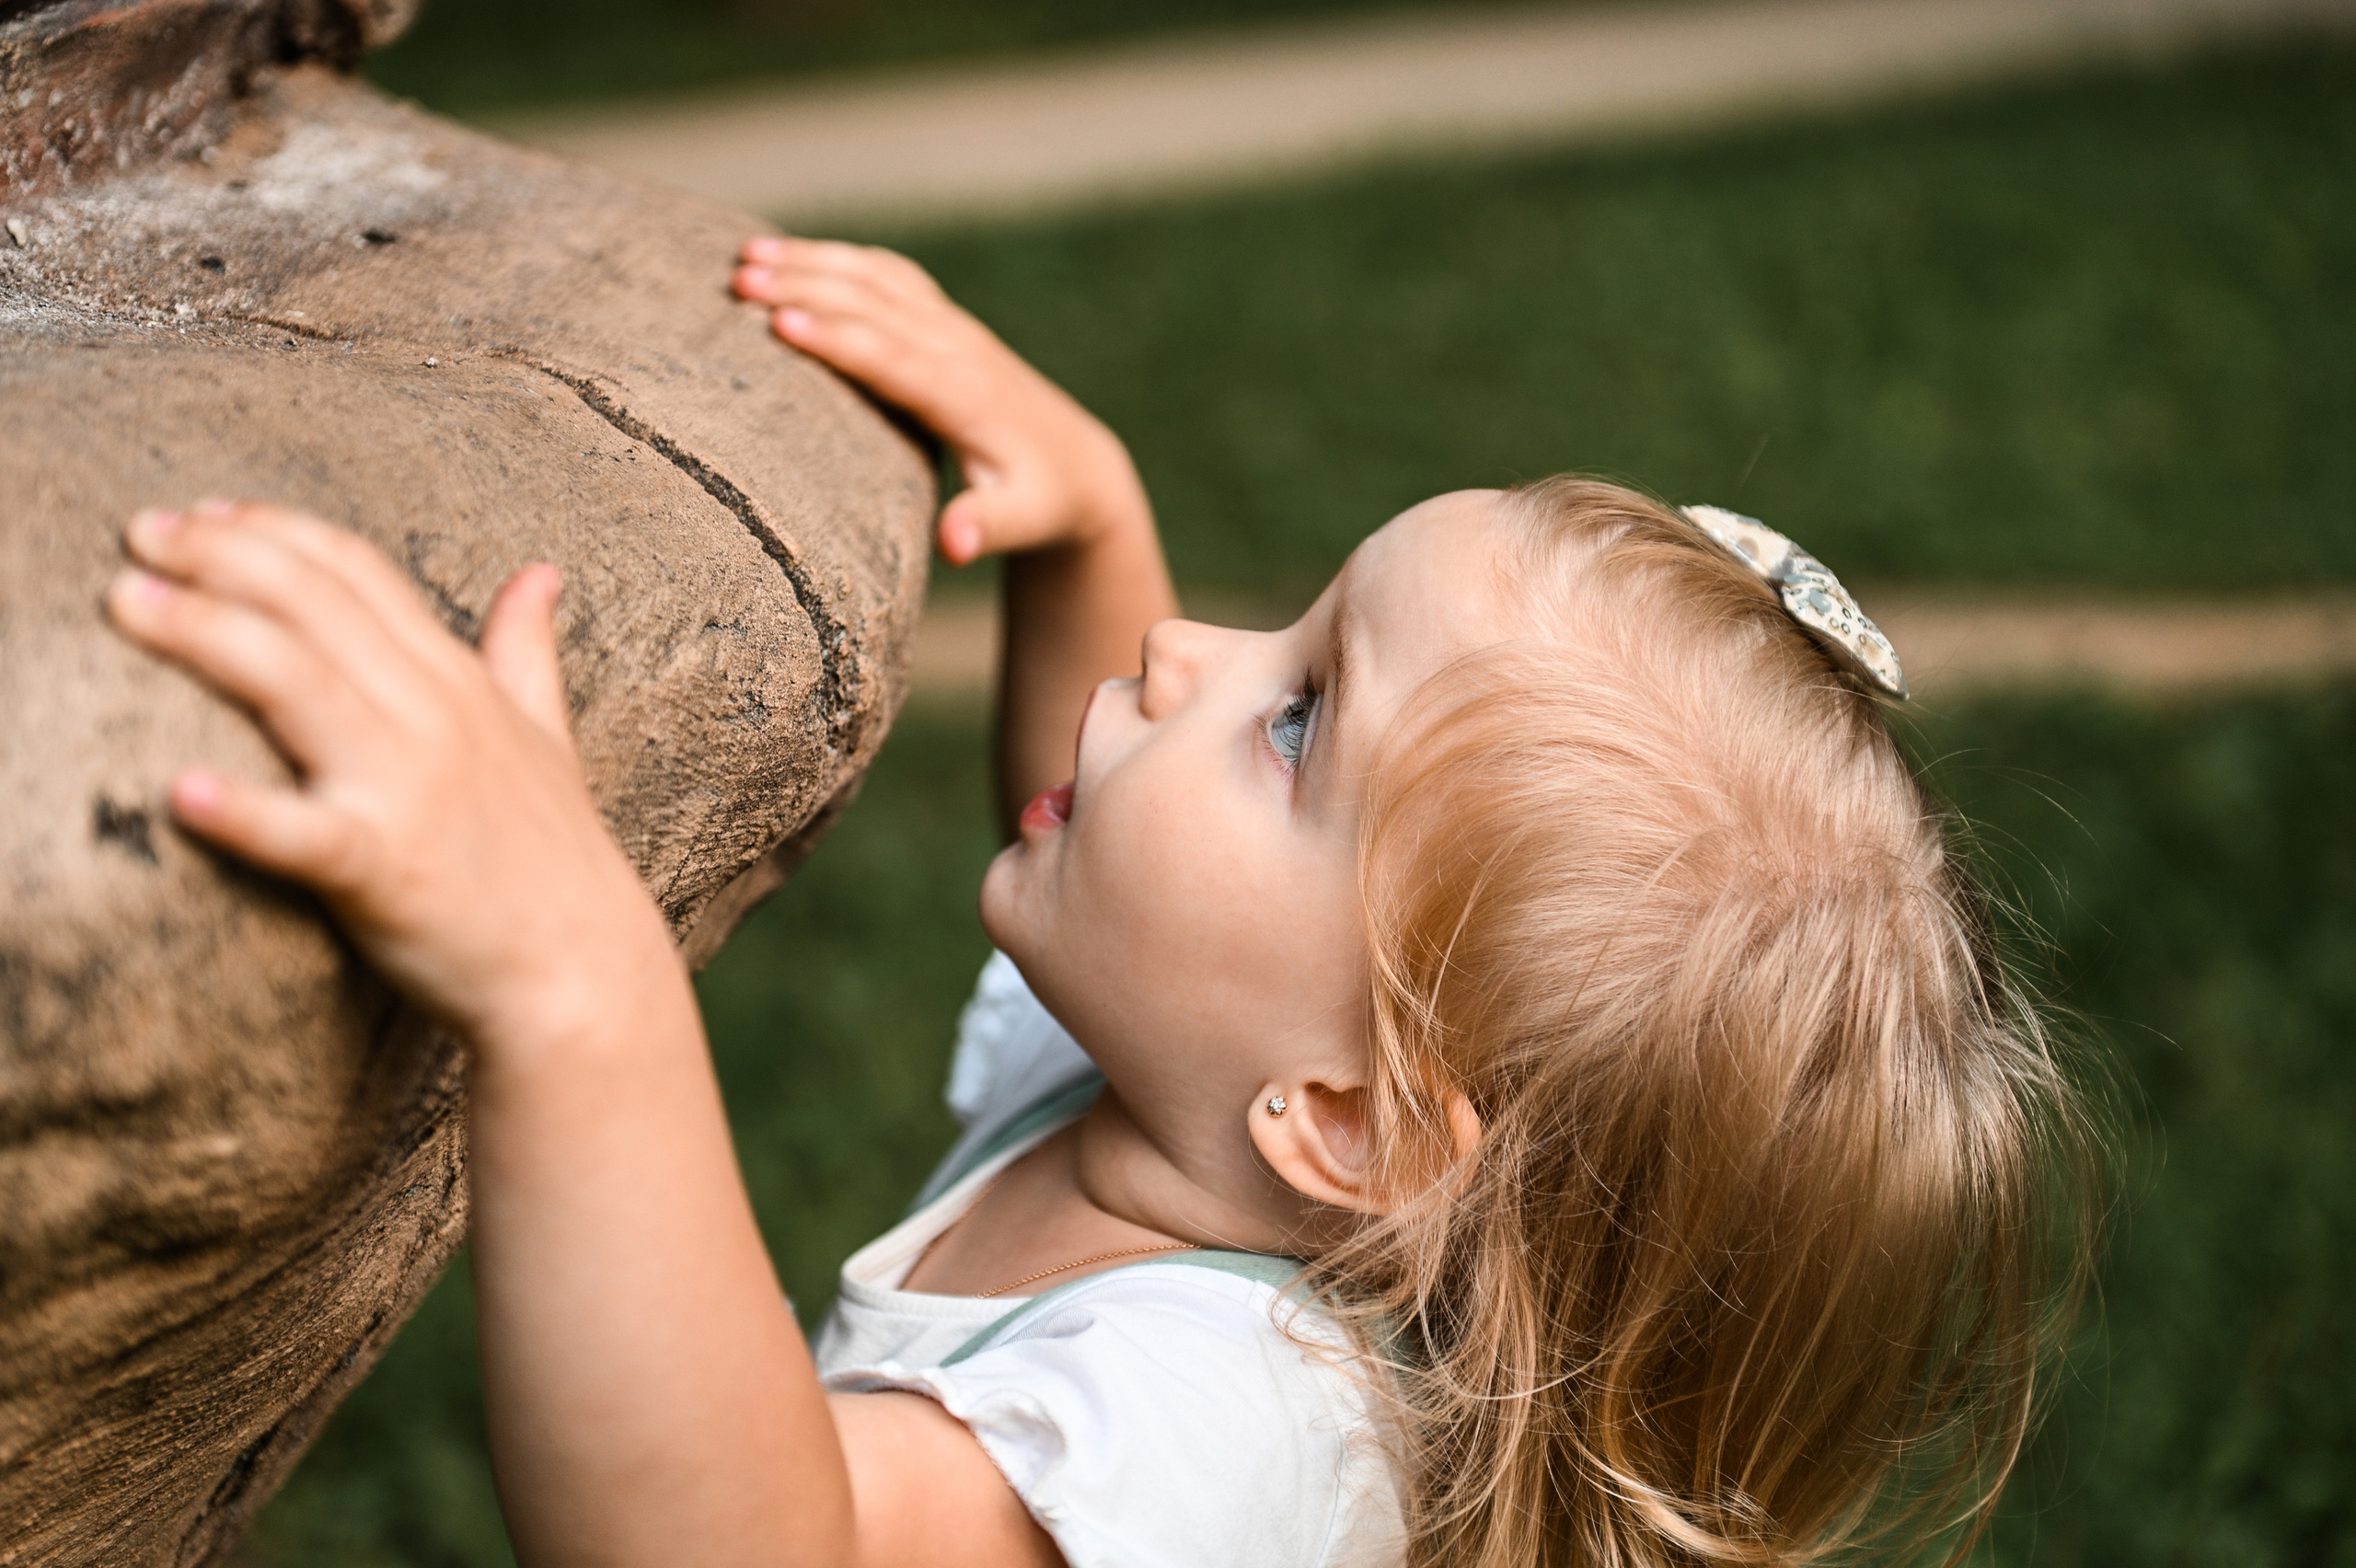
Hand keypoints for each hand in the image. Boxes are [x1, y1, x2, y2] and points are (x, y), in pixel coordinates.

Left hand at [105, 501, 673, 1050]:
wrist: (584, 973)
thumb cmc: (553, 859)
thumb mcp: (547, 736)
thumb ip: (525, 651)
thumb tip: (542, 574)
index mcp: (457, 682)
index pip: (357, 573)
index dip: (274, 531)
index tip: (200, 514)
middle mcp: (432, 717)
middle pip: (313, 604)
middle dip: (218, 556)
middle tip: (137, 534)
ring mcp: (409, 788)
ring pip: (296, 682)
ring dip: (204, 632)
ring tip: (126, 601)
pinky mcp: (385, 868)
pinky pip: (307, 833)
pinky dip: (243, 812)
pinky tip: (179, 791)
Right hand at [734, 236, 1148, 565]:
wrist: (1077, 465)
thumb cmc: (1039, 502)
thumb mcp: (1022, 522)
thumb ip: (986, 528)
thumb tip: (955, 544)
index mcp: (966, 396)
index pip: (894, 358)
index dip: (838, 338)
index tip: (780, 323)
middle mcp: (958, 349)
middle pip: (875, 306)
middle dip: (807, 288)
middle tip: (740, 283)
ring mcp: (952, 328)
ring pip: (877, 280)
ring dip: (813, 262)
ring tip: (745, 257)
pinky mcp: (945, 321)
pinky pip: (889, 276)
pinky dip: (840, 258)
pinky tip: (791, 252)